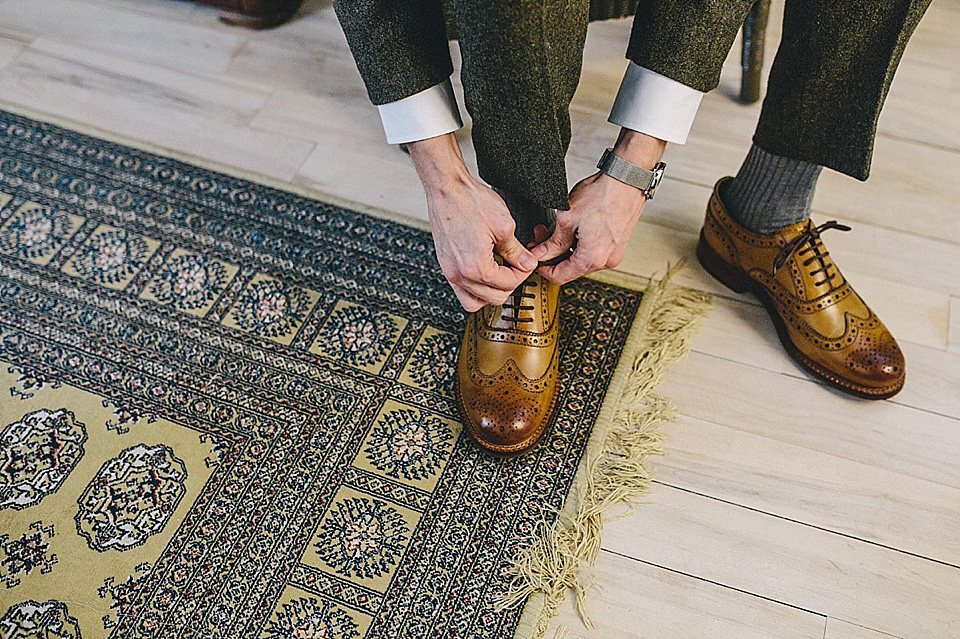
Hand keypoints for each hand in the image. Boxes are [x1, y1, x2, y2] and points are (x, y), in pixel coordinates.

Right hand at [407, 133, 537, 311]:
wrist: (446, 189)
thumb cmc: (469, 201)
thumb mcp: (503, 225)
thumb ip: (516, 251)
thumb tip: (526, 263)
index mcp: (475, 267)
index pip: (507, 285)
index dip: (522, 274)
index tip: (526, 263)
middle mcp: (459, 274)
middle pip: (493, 298)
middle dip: (509, 284)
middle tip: (516, 267)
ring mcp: (449, 272)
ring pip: (474, 302)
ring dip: (490, 293)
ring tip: (499, 273)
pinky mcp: (445, 266)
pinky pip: (461, 291)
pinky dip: (475, 288)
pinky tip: (484, 272)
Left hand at [530, 129, 664, 283]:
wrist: (626, 179)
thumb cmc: (603, 194)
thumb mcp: (567, 218)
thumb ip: (552, 242)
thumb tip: (542, 253)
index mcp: (592, 258)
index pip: (560, 277)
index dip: (543, 268)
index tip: (535, 257)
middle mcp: (606, 260)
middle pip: (570, 268)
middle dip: (553, 254)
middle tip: (541, 237)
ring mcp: (613, 252)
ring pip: (580, 259)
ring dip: (565, 247)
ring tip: (555, 228)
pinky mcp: (617, 243)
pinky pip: (592, 251)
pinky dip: (579, 243)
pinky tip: (572, 228)